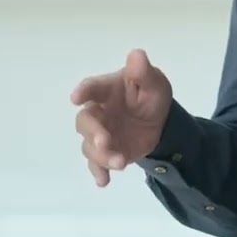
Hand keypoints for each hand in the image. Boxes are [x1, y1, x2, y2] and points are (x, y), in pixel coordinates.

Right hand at [70, 49, 173, 186]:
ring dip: (101, 155)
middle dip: (93, 132)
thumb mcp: (154, 84)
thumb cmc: (151, 97)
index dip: (84, 91)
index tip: (76, 98)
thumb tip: (136, 55)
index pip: (92, 87)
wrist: (160, 124)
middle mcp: (98, 112)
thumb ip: (144, 72)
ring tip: (120, 162)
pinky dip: (98, 171)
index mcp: (107, 90)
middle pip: (86, 121)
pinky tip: (104, 181)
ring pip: (89, 145)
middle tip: (104, 141)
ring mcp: (100, 134)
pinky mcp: (105, 152)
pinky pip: (96, 163)